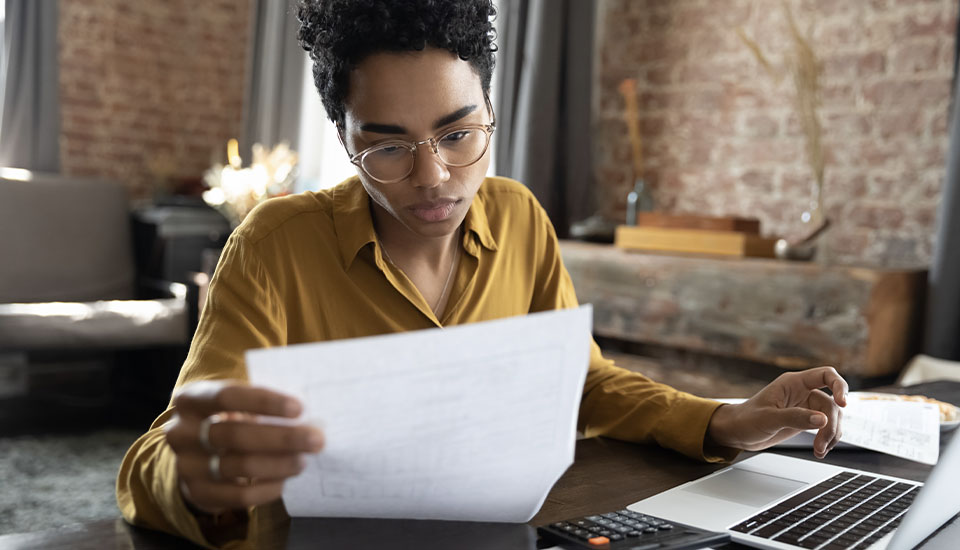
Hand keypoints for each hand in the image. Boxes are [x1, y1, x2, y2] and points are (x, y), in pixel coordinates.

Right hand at [164, 380, 324, 513]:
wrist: (197, 456)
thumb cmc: (228, 419)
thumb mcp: (236, 404)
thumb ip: (262, 403)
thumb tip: (309, 410)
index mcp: (191, 399)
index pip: (227, 396)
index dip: (264, 402)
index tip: (298, 408)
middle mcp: (181, 432)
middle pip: (235, 435)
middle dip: (281, 438)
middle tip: (316, 439)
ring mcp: (186, 465)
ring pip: (239, 466)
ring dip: (278, 464)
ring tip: (303, 460)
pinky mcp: (197, 493)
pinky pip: (238, 496)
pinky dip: (266, 489)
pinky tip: (285, 481)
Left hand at [707, 366, 847, 458]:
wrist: (738, 433)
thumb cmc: (746, 420)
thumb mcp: (768, 419)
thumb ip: (795, 418)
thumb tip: (821, 420)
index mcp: (793, 383)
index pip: (825, 375)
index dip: (839, 386)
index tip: (843, 403)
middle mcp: (802, 392)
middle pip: (831, 403)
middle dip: (831, 425)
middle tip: (821, 444)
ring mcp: (805, 406)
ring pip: (831, 417)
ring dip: (830, 435)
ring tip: (820, 450)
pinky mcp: (806, 420)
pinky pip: (826, 427)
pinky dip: (827, 439)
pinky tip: (820, 450)